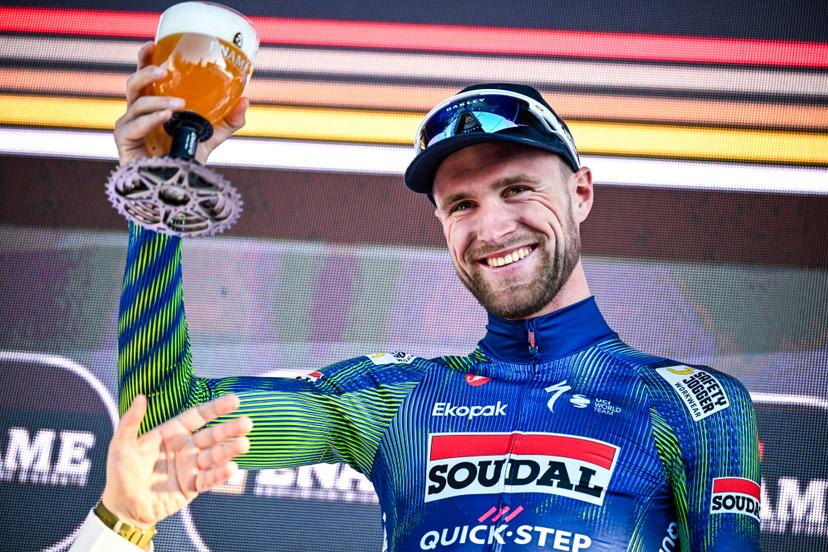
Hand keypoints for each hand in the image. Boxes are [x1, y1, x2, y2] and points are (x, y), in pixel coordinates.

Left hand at [100, 394, 251, 528]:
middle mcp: (185, 447)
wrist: (123, 507)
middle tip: (247, 423)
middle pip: (212, 435)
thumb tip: (142, 397)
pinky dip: (220, 474)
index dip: (216, 408)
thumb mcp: (122, 444)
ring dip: (229, 450)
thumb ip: (131, 421)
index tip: (234, 400)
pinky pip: (209, 479)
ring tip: (243, 444)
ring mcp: (190, 467)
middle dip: (229, 429)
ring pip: (214, 456)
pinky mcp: (192, 486)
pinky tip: (232, 467)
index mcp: (172, 433)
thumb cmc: (120, 473)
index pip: (198, 416)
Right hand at [113, 41, 248, 165]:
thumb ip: (228, 120)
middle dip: (146, 72)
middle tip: (164, 70)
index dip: (145, 59)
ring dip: (158, 100)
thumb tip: (245, 100)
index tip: (154, 44)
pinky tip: (166, 117)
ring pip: (136, 103)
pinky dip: (151, 119)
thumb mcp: (211, 136)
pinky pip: (134, 125)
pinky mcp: (125, 142)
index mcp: (154, 105)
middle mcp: (138, 113)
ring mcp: (129, 127)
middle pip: (133, 84)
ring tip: (179, 104)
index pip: (145, 78)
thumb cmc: (188, 159)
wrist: (179, 189)